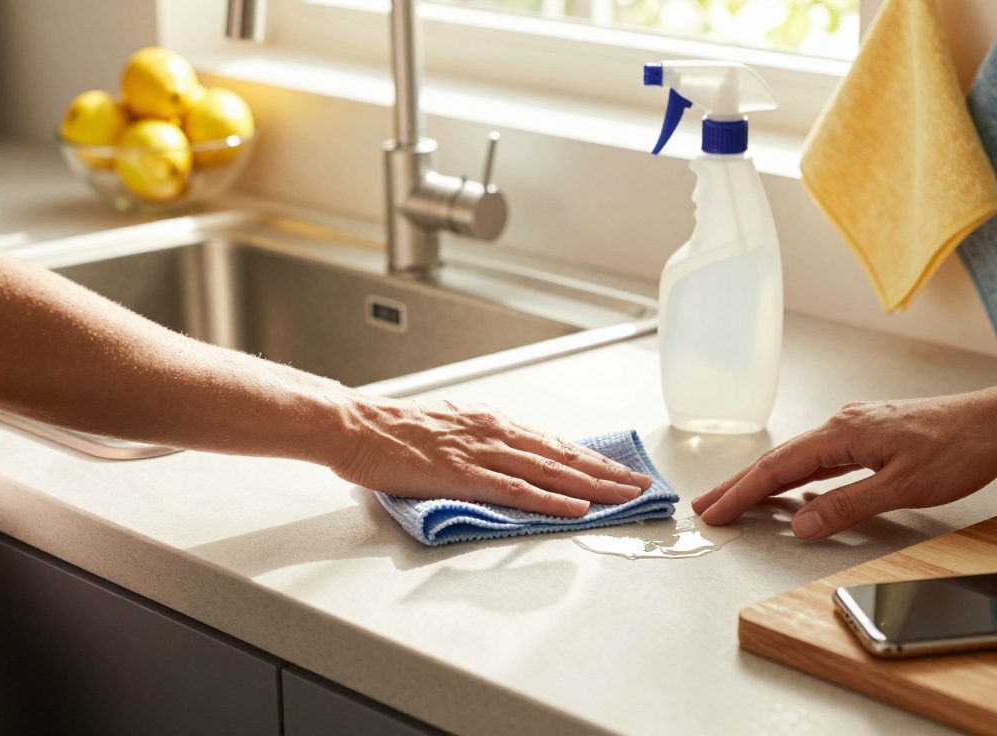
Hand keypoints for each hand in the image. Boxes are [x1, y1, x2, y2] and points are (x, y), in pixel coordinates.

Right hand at [333, 396, 651, 516]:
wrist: (355, 425)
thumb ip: (478, 443)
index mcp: (492, 422)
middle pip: (563, 455)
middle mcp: (495, 432)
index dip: (590, 458)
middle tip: (641, 484)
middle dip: (606, 472)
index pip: (553, 443)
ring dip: (591, 485)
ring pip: (549, 471)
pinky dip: (550, 500)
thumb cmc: (392, 430)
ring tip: (624, 496)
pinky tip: (575, 508)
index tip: (619, 470)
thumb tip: (503, 457)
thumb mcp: (447, 426)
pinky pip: (516, 490)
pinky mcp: (464, 475)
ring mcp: (481, 453)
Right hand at [692, 392, 996, 538]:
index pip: (778, 469)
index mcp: (843, 434)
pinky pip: (821, 458)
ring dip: (766, 481)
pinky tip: (796, 491)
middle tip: (707, 507)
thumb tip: (802, 524)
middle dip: (739, 485)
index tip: (714, 513)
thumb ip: (846, 506)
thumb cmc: (959, 449)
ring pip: (799, 458)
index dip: (742, 494)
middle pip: (779, 460)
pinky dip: (797, 476)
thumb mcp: (901, 488)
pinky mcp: (872, 434)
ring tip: (738, 501)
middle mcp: (843, 424)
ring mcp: (857, 427)